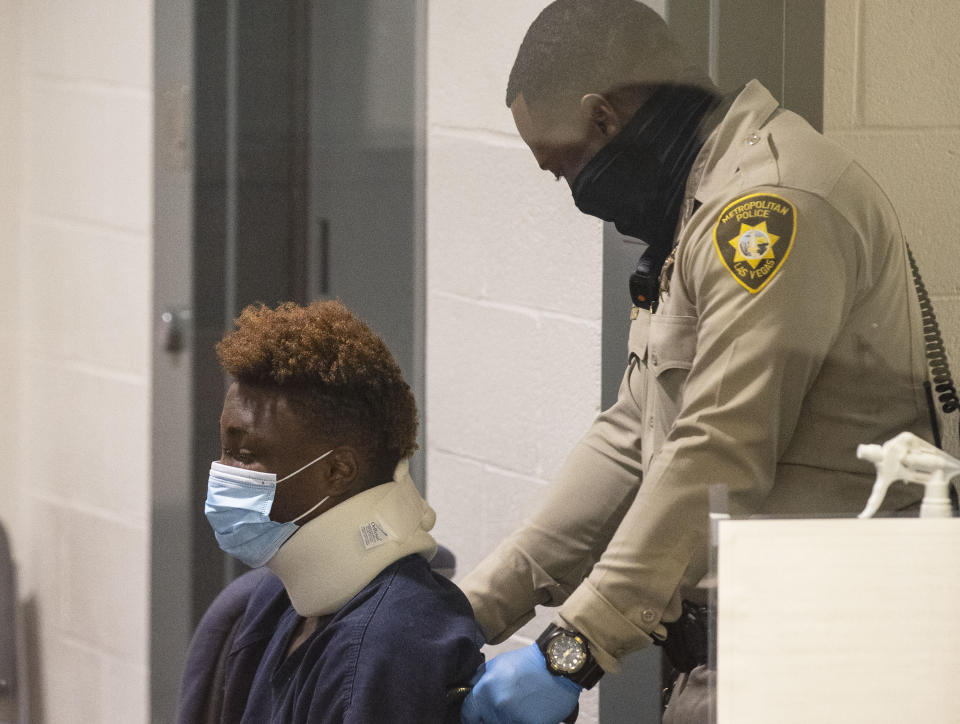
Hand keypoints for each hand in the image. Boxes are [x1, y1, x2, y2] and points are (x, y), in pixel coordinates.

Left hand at [460, 644, 580, 723]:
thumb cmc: (528, 663)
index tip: (478, 717)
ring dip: (508, 720)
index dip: (472, 716)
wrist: (559, 664)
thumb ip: (480, 679)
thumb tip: (468, 689)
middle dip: (491, 718)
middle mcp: (496, 705)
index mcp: (484, 690)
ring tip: (519, 710)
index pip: (468, 714)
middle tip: (504, 709)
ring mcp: (514, 718)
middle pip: (485, 723)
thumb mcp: (498, 663)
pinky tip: (530, 714)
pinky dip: (524, 722)